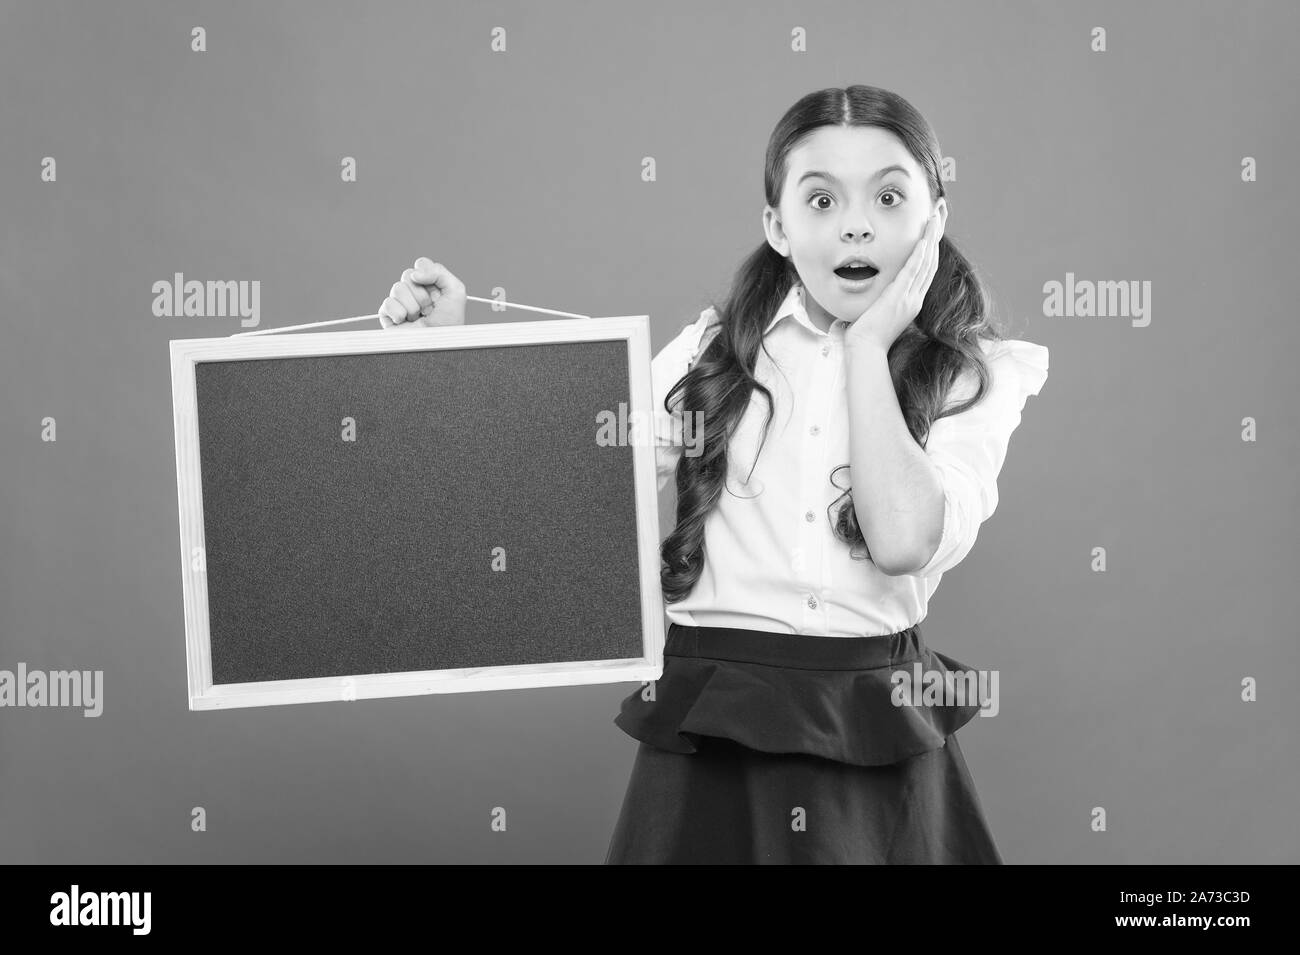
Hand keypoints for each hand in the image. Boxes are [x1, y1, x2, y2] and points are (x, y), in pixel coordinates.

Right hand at [378, 258, 466, 327]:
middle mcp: (414, 293)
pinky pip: (387, 303)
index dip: (428, 275)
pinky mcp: (388, 316)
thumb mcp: (456, 291)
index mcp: (430, 285)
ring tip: (419, 318)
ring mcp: (400, 303)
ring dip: (412, 306)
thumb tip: (414, 273)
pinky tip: (405, 323)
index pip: (421, 264)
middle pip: (408, 274)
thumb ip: (438, 271)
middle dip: (422, 293)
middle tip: (430, 309)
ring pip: (397, 288)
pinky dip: (399, 313)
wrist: (439, 345)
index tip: (437, 292)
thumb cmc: (450, 323)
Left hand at [844, 213, 942, 352]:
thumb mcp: (877, 313)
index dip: (932, 246)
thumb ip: (880, 301)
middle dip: (937, 234)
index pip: (926, 268)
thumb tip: (870, 293)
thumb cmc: (866, 336)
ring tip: (936, 216)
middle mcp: (915, 298)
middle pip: (931, 260)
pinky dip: (919, 256)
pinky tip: (924, 240)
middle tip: (941, 212)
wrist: (865, 350)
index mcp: (911, 301)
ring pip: (926, 263)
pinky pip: (912, 273)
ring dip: (931, 237)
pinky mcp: (899, 298)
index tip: (934, 227)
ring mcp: (909, 298)